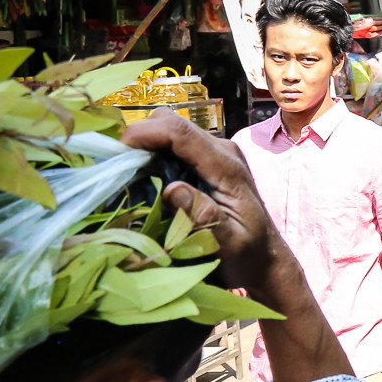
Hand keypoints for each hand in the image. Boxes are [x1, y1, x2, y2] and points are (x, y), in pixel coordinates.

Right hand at [121, 109, 283, 292]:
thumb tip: (173, 189)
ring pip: (169, 131)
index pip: (180, 132)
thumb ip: (205, 216)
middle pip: (171, 123)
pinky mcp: (205, 162)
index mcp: (226, 167)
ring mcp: (213, 154)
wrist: (265, 258)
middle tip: (119, 169)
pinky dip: (152, 156)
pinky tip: (144, 181)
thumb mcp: (230, 243)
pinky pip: (173, 147)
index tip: (117, 152)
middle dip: (140, 138)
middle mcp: (220, 151)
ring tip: (128, 176)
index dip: (145, 133)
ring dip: (144, 147)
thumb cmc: (248, 254)